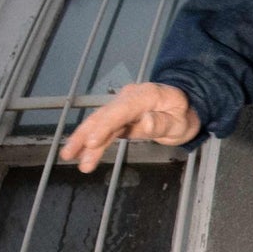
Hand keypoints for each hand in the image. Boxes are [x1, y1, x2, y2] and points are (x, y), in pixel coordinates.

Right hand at [58, 81, 200, 172]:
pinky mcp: (118, 118)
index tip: (91, 141)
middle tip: (70, 153)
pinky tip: (79, 155)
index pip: (122, 110)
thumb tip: (144, 122)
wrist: (184, 108)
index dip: (105, 125)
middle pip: (104, 115)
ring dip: (83, 140)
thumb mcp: (180, 121)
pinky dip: (91, 142)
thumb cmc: (183, 115)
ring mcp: (122, 106)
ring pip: (99, 122)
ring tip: (69, 156)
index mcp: (147, 95)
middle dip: (85, 134)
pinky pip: (103, 129)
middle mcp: (130, 98)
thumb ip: (162, 122)